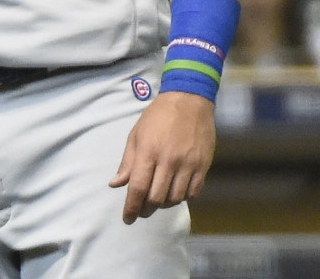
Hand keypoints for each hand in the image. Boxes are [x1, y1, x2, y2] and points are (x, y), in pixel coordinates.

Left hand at [109, 91, 215, 223]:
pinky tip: (175, 192)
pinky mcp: (203, 165)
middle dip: (146, 209)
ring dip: (164, 204)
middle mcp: (168, 160)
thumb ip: (127, 162)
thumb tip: (116, 184)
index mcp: (148, 151)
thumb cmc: (157, 116)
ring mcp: (188, 164)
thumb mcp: (136, 134)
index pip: (138, 188)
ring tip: (158, 199)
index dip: (131, 207)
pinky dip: (182, 198)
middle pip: (156, 198)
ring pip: (175, 199)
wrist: (189, 100)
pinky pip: (193, 193)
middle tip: (142, 210)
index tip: (128, 218)